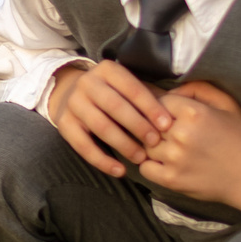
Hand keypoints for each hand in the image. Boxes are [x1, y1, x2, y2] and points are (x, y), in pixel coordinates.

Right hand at [46, 59, 172, 176]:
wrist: (68, 92)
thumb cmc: (111, 93)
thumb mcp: (126, 85)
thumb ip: (148, 96)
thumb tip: (177, 114)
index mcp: (107, 70)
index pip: (132, 88)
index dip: (150, 107)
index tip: (167, 125)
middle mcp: (87, 83)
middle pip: (115, 107)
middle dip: (138, 126)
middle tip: (155, 143)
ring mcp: (73, 103)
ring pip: (101, 127)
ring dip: (123, 145)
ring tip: (140, 158)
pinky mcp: (63, 123)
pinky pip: (83, 146)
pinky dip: (102, 161)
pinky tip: (119, 171)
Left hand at [139, 80, 240, 213]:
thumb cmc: (239, 137)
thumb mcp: (225, 103)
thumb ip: (196, 89)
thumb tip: (167, 91)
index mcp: (193, 113)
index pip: (157, 102)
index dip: (161, 108)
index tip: (170, 116)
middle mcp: (180, 134)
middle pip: (148, 123)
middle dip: (154, 126)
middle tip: (167, 133)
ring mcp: (174, 158)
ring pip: (144, 145)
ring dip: (152, 145)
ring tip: (169, 148)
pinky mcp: (170, 179)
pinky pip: (143, 167)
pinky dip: (150, 165)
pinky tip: (164, 163)